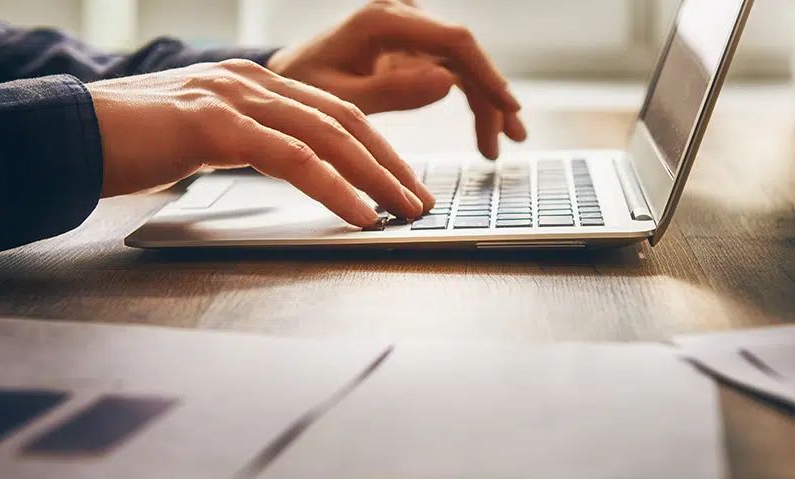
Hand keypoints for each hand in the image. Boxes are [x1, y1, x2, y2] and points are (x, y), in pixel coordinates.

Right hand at [87, 59, 433, 226]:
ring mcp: (234, 97)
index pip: (335, 112)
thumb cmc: (131, 144)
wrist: (65, 134)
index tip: (404, 182)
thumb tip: (290, 170)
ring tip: (405, 211)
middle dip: (390, 164)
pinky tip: (359, 214)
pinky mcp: (215, 124)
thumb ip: (247, 143)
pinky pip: (292, 157)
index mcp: (252, 82)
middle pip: (344, 120)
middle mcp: (251, 81)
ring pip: (328, 135)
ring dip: (376, 178)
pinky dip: (334, 188)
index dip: (377, 148)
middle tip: (421, 200)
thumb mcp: (202, 137)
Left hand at [266, 0, 526, 159]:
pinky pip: (451, 70)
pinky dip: (469, 99)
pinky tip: (485, 130)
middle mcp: (401, 16)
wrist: (284, 81)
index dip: (487, 74)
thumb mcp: (341, 99)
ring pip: (462, 64)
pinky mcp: (411, 48)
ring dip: (485, 102)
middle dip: (491, 96)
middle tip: (510, 138)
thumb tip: (447, 83)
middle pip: (464, 53)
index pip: (454, 41)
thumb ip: (392, 92)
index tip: (508, 107)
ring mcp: (408, 31)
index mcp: (382, 20)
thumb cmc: (303, 90)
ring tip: (498, 145)